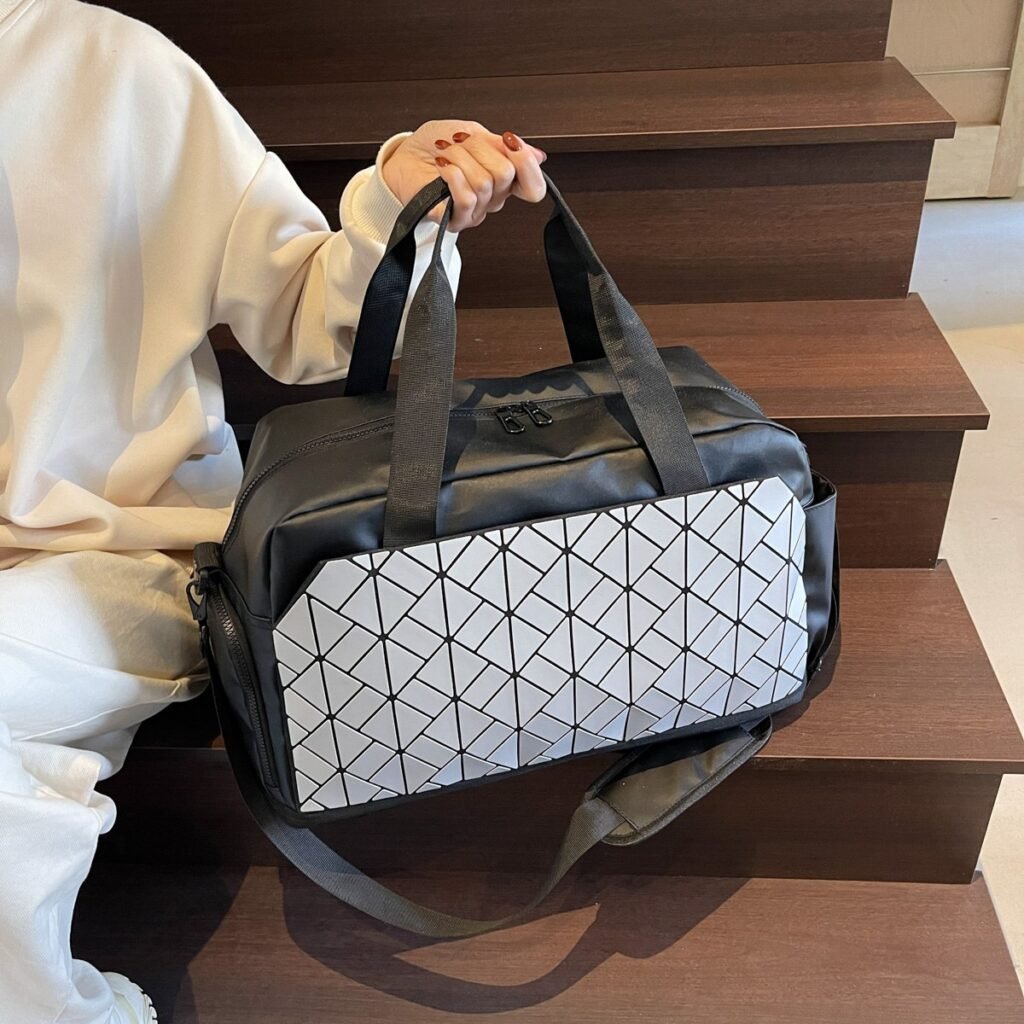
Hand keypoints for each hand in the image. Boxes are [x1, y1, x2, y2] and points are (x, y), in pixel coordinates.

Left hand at [381, 121, 547, 231]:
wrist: (403, 156)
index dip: (527, 163)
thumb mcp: (473, 133)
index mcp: (502, 178)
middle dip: (479, 148)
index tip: (509, 141)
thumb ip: (502, 146)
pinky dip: (452, 175)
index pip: (534, 187)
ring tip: (445, 153)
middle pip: (506, 174)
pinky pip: (466, 199)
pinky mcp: (455, 220)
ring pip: (484, 183)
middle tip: (460, 142)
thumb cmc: (434, 145)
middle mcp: (492, 198)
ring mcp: (475, 211)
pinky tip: (442, 167)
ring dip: (460, 158)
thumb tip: (537, 155)